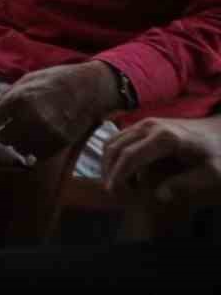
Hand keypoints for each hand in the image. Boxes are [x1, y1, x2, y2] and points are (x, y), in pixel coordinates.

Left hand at [0, 62, 122, 159]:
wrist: (88, 88)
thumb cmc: (54, 80)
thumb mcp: (26, 80)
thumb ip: (5, 95)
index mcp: (19, 99)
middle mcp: (31, 117)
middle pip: (4, 138)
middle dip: (2, 135)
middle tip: (5, 131)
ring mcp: (47, 132)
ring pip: (20, 148)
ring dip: (17, 143)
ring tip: (21, 135)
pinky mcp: (60, 142)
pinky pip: (37, 155)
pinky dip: (33, 150)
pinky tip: (34, 140)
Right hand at [104, 116, 220, 203]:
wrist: (218, 130)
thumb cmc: (215, 153)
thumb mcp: (211, 173)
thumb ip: (185, 184)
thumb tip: (158, 196)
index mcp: (164, 138)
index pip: (130, 156)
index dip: (118, 175)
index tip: (113, 192)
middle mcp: (149, 126)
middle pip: (116, 147)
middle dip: (109, 169)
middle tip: (111, 191)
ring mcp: (145, 123)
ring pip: (113, 140)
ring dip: (109, 162)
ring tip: (116, 182)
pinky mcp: (143, 124)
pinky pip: (119, 138)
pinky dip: (115, 154)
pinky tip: (123, 171)